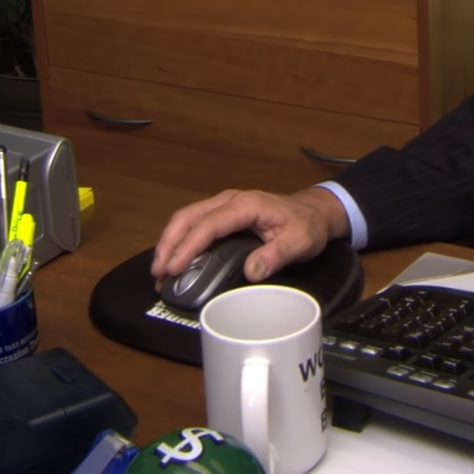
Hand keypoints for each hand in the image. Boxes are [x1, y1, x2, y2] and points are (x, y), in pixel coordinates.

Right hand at [151, 186, 350, 283]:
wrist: (315, 212)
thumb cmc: (307, 225)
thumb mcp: (300, 242)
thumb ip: (276, 256)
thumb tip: (251, 272)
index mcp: (246, 205)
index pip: (208, 225)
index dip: (188, 246)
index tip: (175, 267)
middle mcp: (230, 200)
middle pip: (188, 217)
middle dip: (169, 244)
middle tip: (158, 273)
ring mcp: (225, 205)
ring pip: (187, 218)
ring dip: (170, 241)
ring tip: (160, 270)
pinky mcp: (223, 213)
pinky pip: (195, 222)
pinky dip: (180, 239)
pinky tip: (175, 258)